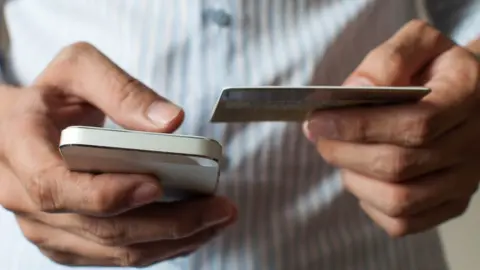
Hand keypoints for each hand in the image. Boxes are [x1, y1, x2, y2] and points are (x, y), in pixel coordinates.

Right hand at [0, 42, 236, 266]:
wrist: (21, 126)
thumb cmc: (50, 96)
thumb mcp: (78, 70)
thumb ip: (121, 90)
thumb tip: (170, 121)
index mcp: (20, 147)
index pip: (57, 186)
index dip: (109, 193)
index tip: (158, 184)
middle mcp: (25, 197)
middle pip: (102, 228)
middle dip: (169, 224)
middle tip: (217, 208)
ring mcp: (45, 225)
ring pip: (114, 250)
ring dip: (172, 241)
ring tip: (216, 220)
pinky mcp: (66, 239)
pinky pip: (114, 256)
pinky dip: (158, 247)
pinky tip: (192, 230)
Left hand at [304, 20, 479, 236]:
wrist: (468, 96)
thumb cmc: (434, 69)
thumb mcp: (418, 44)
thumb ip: (388, 59)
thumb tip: (356, 90)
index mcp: (467, 97)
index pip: (414, 124)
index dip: (359, 126)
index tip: (318, 120)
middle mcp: (473, 144)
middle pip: (398, 165)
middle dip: (344, 152)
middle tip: (318, 136)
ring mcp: (464, 181)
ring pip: (398, 199)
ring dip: (353, 178)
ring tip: (340, 154)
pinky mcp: (450, 204)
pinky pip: (403, 222)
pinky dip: (370, 204)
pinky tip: (362, 177)